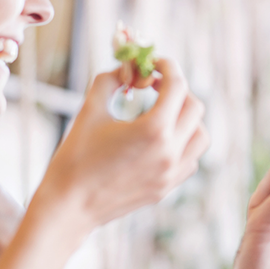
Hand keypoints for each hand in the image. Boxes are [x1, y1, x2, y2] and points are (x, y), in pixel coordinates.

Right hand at [34, 57, 207, 230]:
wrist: (69, 205)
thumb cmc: (75, 156)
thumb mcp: (90, 109)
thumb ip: (111, 80)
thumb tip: (128, 69)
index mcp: (153, 130)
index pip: (177, 85)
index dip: (167, 66)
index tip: (154, 63)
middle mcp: (170, 152)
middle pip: (194, 107)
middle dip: (177, 90)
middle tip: (154, 85)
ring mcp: (171, 173)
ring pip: (200, 135)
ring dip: (186, 118)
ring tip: (161, 112)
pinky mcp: (166, 187)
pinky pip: (190, 159)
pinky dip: (183, 143)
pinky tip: (159, 140)